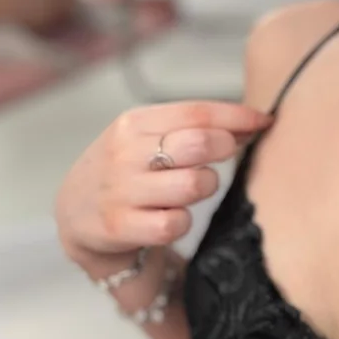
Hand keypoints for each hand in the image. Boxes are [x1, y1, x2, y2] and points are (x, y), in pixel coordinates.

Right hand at [55, 100, 272, 272]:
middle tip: (224, 157)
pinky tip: (173, 217)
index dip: (237, 116)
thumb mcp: (147, 138)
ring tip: (193, 188)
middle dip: (225, 149)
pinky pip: (175, 223)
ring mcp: (121, 190)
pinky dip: (183, 222)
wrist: (75, 213)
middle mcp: (125, 152)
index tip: (263, 121)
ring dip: (206, 187)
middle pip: (199, 143)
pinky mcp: (120, 226)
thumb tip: (253, 122)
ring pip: (194, 184)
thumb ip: (192, 128)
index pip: (197, 112)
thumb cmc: (126, 170)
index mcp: (133, 122)